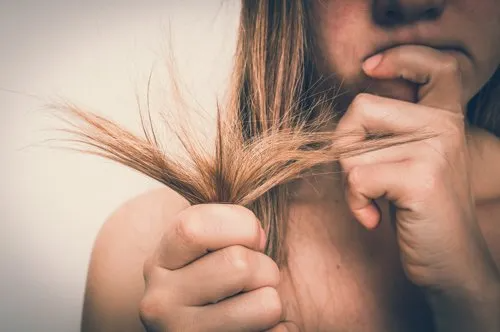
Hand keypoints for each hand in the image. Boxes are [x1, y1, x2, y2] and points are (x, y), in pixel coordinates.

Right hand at [139, 204, 284, 331]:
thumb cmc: (211, 280)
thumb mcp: (202, 249)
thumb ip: (222, 222)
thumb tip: (282, 179)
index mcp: (159, 261)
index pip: (194, 227)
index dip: (239, 224)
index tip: (255, 236)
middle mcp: (159, 301)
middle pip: (239, 264)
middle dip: (265, 266)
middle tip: (258, 276)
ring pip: (264, 304)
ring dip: (272, 300)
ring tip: (255, 303)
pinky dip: (280, 330)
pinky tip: (257, 329)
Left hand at [336, 45, 499, 326]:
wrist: (450, 261)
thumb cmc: (417, 212)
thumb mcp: (409, 163)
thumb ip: (388, 135)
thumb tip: (342, 124)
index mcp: (445, 118)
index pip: (436, 65)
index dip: (401, 58)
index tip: (371, 68)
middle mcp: (444, 125)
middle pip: (361, 108)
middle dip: (345, 146)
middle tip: (361, 178)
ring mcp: (434, 148)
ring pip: (351, 150)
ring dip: (351, 185)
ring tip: (375, 202)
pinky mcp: (420, 177)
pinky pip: (356, 177)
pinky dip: (355, 202)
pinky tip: (375, 217)